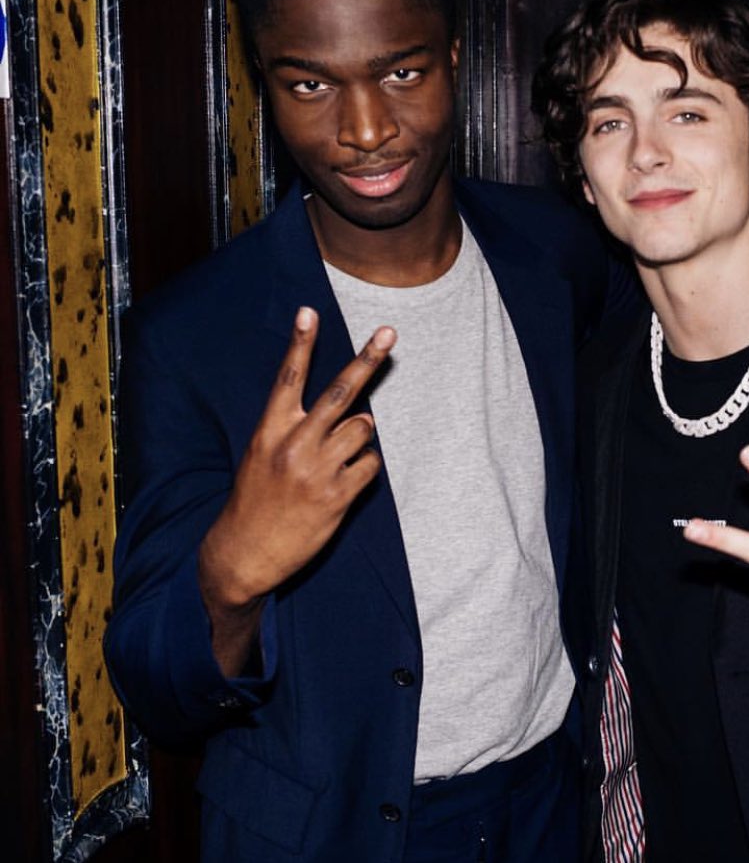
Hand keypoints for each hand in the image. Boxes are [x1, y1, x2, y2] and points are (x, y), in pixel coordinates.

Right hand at [199, 307, 394, 675]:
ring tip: (338, 456)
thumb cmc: (256, 499)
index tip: (309, 311)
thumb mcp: (263, 455)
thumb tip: (358, 413)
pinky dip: (365, 467)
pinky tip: (345, 481)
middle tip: (389, 333)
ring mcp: (318, 469)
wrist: (244, 552)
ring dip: (360, 436)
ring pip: (363, 429)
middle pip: (340, 392)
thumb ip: (299, 430)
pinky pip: (370, 465)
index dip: (300, 343)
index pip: (288, 377)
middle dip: (367, 359)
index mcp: (270, 430)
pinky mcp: (337, 496)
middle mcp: (294, 444)